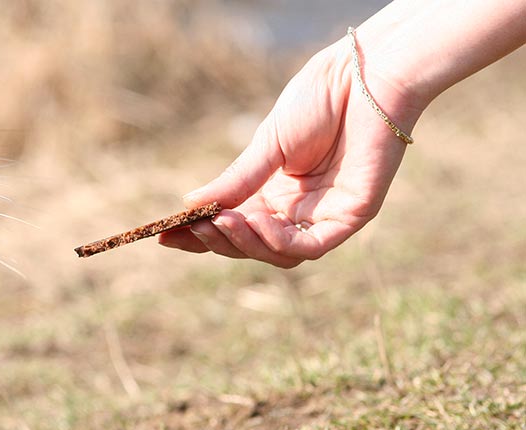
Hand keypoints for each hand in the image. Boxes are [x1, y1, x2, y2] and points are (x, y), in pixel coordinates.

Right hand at [160, 38, 420, 267]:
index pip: (234, 226)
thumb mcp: (266, 146)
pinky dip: (278, 241)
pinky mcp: (351, 216)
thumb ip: (235, 181)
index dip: (201, 235)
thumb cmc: (319, 100)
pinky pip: (309, 246)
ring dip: (245, 243)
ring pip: (278, 254)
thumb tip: (190, 205)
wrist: (363, 76)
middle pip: (252, 245)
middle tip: (192, 228)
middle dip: (218, 241)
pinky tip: (255, 221)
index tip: (165, 237)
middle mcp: (299, 210)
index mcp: (276, 192)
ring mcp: (325, 216)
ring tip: (222, 221)